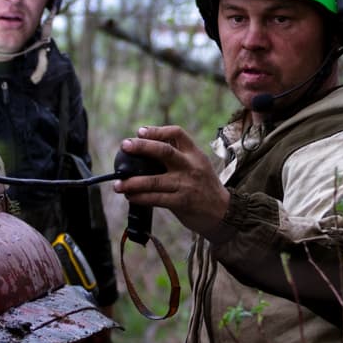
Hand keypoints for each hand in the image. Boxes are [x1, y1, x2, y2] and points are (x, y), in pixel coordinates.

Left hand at [113, 125, 229, 238]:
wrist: (223, 212)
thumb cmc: (204, 186)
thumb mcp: (198, 165)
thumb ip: (178, 156)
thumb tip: (146, 149)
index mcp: (194, 154)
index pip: (177, 133)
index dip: (157, 131)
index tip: (141, 131)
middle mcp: (190, 166)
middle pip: (164, 151)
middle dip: (142, 147)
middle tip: (125, 145)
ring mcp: (186, 185)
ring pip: (154, 180)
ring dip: (132, 182)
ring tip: (118, 184)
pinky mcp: (181, 202)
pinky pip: (156, 199)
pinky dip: (140, 197)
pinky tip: (131, 196)